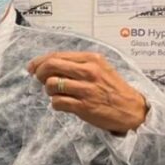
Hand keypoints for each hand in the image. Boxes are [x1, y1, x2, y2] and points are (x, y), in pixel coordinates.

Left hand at [27, 52, 147, 133]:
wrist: (132, 109)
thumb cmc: (112, 88)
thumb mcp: (99, 68)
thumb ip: (75, 64)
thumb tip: (46, 65)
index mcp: (91, 59)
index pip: (57, 55)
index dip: (40, 61)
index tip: (32, 67)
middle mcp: (89, 71)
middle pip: (50, 66)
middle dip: (40, 73)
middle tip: (40, 80)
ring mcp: (86, 89)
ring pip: (51, 84)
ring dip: (49, 90)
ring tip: (57, 93)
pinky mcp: (84, 106)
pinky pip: (57, 102)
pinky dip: (56, 103)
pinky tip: (64, 104)